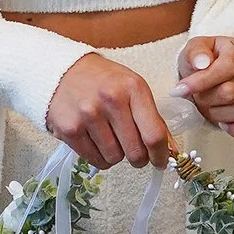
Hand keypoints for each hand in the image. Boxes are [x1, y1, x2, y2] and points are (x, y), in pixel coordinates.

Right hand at [45, 53, 171, 169]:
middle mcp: (111, 100)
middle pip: (135, 152)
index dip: (160, 155)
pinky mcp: (70, 129)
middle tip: (134, 152)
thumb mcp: (133, 88)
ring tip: (110, 138)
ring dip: (116, 155)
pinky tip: (96, 141)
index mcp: (133, 88)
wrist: (64, 72)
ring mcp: (89, 115)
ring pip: (114, 158)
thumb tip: (169, 150)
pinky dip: (99, 157)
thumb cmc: (104, 81)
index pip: (154, 134)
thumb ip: (152, 118)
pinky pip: (95, 160)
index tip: (161, 162)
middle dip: (138, 158)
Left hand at [173, 36, 233, 140]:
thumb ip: (196, 52)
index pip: (228, 68)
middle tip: (196, 96)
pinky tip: (224, 124)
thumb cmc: (200, 63)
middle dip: (206, 98)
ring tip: (208, 105)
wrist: (204, 77)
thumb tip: (202, 62)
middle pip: (231, 92)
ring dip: (218, 113)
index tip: (182, 89)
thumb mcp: (192, 50)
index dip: (203, 81)